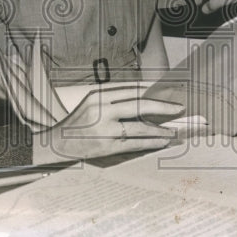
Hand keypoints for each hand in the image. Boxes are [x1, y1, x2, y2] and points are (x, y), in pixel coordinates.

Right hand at [32, 84, 183, 164]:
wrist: (57, 143)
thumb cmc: (78, 122)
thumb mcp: (91, 102)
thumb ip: (113, 99)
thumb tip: (145, 98)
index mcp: (98, 95)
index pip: (131, 90)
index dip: (152, 91)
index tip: (168, 92)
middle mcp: (101, 109)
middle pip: (139, 105)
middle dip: (162, 107)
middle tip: (179, 108)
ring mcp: (105, 129)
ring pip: (139, 127)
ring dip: (160, 129)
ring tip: (173, 131)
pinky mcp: (107, 146)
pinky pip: (134, 144)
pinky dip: (150, 142)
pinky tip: (161, 141)